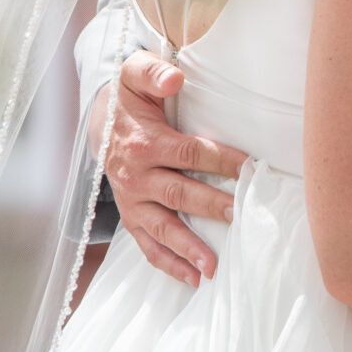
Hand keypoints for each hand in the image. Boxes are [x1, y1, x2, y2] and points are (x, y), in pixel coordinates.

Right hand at [99, 50, 248, 286]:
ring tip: (213, 267)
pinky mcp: (131, 216)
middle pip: (180, 194)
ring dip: (189, 248)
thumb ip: (153, 72)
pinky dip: (168, 263)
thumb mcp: (134, 73)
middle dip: (212, 207)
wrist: (98, 120)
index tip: (253, 169)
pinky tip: (193, 279)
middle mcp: (136, 176)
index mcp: (145, 143)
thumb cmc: (129, 97)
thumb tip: (175, 79)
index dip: (223, 162)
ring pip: (163, 228)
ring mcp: (132, 201)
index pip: (191, 154)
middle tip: (241, 215)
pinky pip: (147, 244)